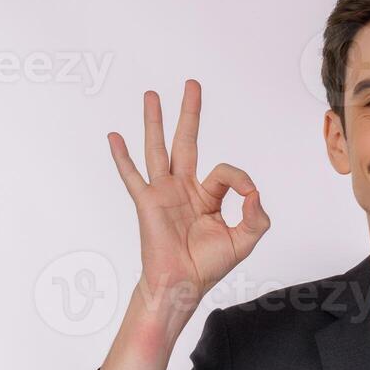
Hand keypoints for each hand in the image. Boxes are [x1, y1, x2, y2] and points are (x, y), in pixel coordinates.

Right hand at [108, 81, 269, 315]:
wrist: (183, 285)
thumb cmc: (208, 265)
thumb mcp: (245, 238)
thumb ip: (256, 215)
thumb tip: (254, 192)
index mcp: (207, 196)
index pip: (225, 172)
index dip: (240, 180)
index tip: (247, 195)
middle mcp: (183, 189)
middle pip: (186, 141)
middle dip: (189, 112)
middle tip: (192, 84)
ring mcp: (164, 193)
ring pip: (158, 149)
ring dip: (154, 121)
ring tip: (151, 95)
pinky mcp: (148, 203)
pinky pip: (132, 175)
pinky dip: (122, 156)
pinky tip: (114, 136)